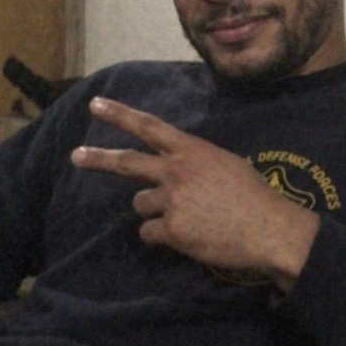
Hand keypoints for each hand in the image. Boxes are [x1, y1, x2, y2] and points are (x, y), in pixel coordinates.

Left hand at [71, 97, 319, 290]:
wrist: (269, 229)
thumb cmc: (256, 196)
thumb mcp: (227, 164)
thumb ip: (198, 163)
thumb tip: (181, 171)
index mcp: (192, 150)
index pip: (149, 127)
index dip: (120, 114)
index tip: (95, 105)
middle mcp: (176, 171)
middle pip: (127, 163)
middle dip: (98, 159)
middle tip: (77, 156)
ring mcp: (171, 200)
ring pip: (140, 205)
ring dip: (153, 213)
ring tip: (184, 219)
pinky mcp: (172, 229)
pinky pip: (149, 234)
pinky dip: (160, 238)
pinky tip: (185, 239)